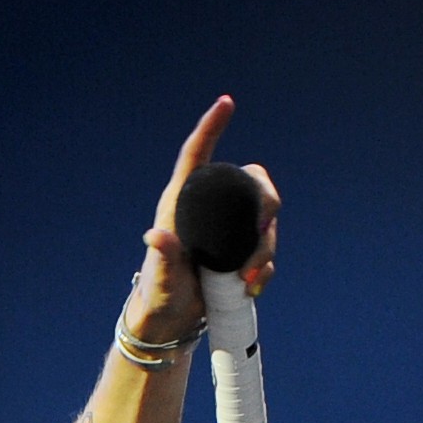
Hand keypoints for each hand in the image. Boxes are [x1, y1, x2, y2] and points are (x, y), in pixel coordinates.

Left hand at [125, 96, 279, 345]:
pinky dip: (265, 267)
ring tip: (248, 279)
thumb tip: (155, 236)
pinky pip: (264, 248)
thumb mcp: (161, 278)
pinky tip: (254, 286)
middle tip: (265, 227)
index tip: (225, 103)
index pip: (196, 155)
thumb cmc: (160, 294)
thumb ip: (162, 258)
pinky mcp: (240, 250)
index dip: (211, 127)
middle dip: (267, 201)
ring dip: (266, 247)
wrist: (173, 319)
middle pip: (251, 183)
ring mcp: (229, 228)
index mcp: (183, 202)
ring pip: (265, 219)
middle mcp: (210, 208)